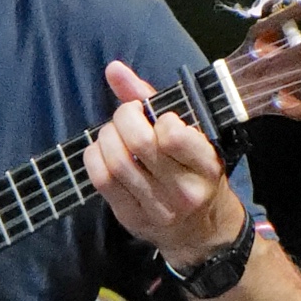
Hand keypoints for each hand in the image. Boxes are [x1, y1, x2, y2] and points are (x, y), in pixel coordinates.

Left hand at [86, 60, 243, 267]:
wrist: (200, 231)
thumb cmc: (195, 172)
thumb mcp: (192, 135)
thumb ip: (153, 98)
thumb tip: (113, 68)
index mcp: (206, 166)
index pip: (173, 135)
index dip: (159, 116)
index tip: (161, 117)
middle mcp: (183, 191)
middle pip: (138, 142)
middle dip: (125, 117)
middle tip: (129, 116)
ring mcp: (156, 208)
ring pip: (115, 160)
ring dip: (107, 136)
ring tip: (116, 133)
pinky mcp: (130, 217)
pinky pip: (100, 179)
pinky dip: (94, 155)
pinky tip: (104, 151)